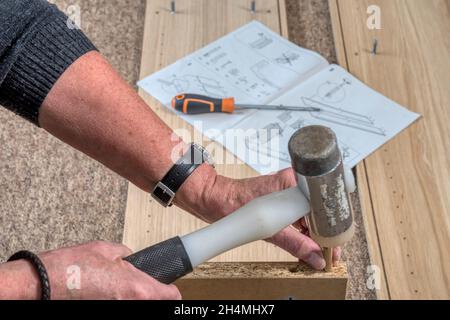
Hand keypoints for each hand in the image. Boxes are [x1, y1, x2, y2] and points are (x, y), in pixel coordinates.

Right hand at [0, 241, 180, 299]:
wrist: (43, 284)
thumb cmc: (72, 267)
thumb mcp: (107, 250)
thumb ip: (127, 255)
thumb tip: (130, 258)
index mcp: (137, 288)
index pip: (171, 296)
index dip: (171, 290)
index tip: (168, 287)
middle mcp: (131, 305)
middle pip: (154, 303)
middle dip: (150, 294)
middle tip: (139, 286)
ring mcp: (117, 312)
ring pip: (136, 305)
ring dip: (132, 298)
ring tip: (116, 288)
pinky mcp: (104, 314)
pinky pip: (120, 306)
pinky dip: (117, 300)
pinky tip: (105, 293)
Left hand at [190, 168, 345, 270]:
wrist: (214, 198)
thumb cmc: (233, 203)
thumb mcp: (268, 229)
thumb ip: (295, 243)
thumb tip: (316, 257)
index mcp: (294, 183)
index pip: (322, 207)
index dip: (330, 231)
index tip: (333, 249)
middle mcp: (294, 184)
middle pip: (319, 212)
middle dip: (325, 235)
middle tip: (329, 255)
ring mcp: (289, 192)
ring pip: (310, 215)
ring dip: (314, 235)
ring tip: (320, 254)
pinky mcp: (282, 200)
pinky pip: (299, 216)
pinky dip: (303, 232)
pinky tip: (306, 245)